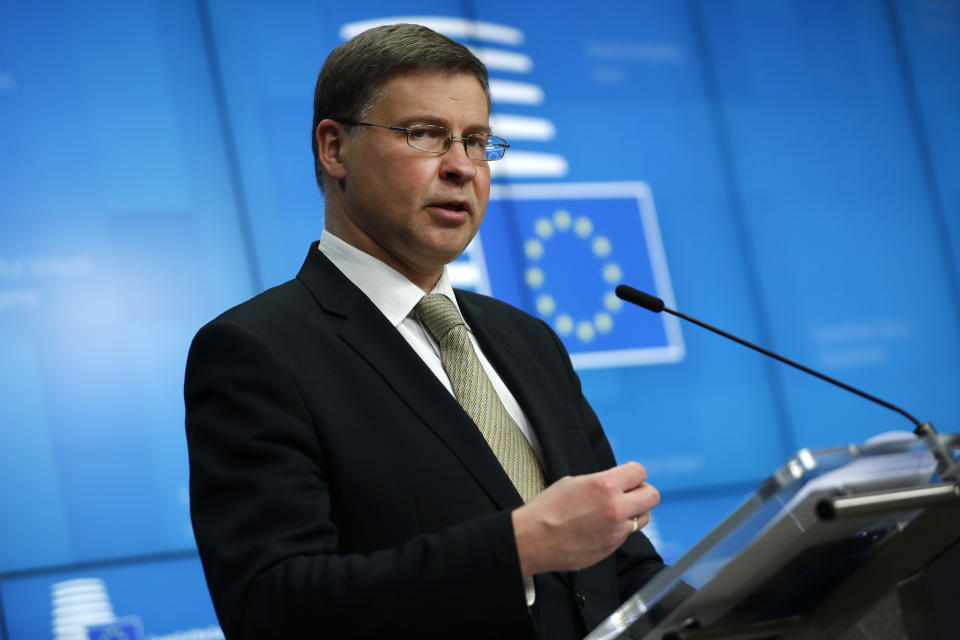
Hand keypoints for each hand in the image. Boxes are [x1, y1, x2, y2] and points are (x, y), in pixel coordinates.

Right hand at [511, 461, 658, 576]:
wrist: (533, 540)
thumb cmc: (547, 509)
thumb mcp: (573, 482)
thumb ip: (600, 482)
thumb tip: (614, 484)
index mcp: (604, 486)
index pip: (639, 472)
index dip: (633, 473)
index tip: (627, 476)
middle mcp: (616, 508)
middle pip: (652, 496)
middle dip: (642, 491)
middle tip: (630, 493)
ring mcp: (616, 531)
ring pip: (643, 518)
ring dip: (634, 512)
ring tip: (616, 511)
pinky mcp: (612, 548)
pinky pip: (626, 534)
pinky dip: (618, 529)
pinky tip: (600, 527)